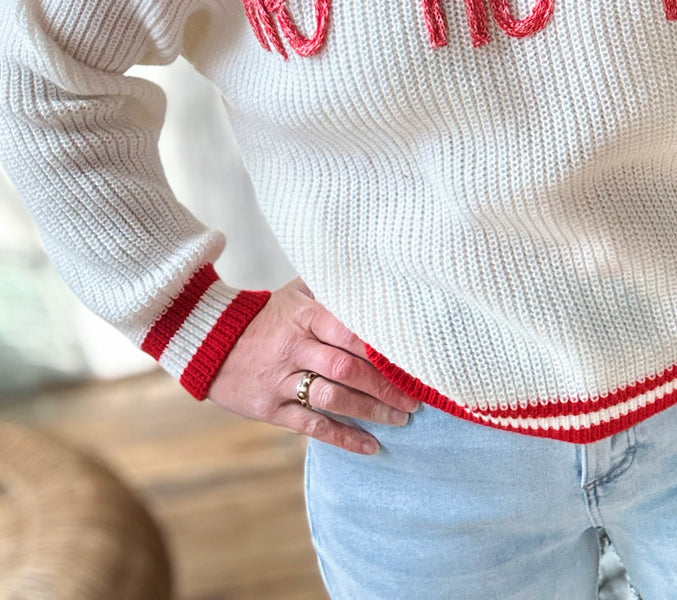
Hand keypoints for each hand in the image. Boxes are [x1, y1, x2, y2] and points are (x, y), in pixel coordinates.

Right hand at [205, 275, 418, 453]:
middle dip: (385, 385)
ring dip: (371, 410)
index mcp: (303, 315)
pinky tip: (370, 445)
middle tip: (415, 396)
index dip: (381, 348)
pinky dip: (343, 437)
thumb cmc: (265, 315)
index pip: (349, 331)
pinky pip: (311, 426)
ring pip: (332, 397)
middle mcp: (294, 347)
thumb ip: (331, 289)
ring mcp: (280, 380)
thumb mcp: (294, 293)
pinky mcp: (270, 408)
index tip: (410, 359)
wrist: (209, 342)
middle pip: (346, 368)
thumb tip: (375, 282)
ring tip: (401, 418)